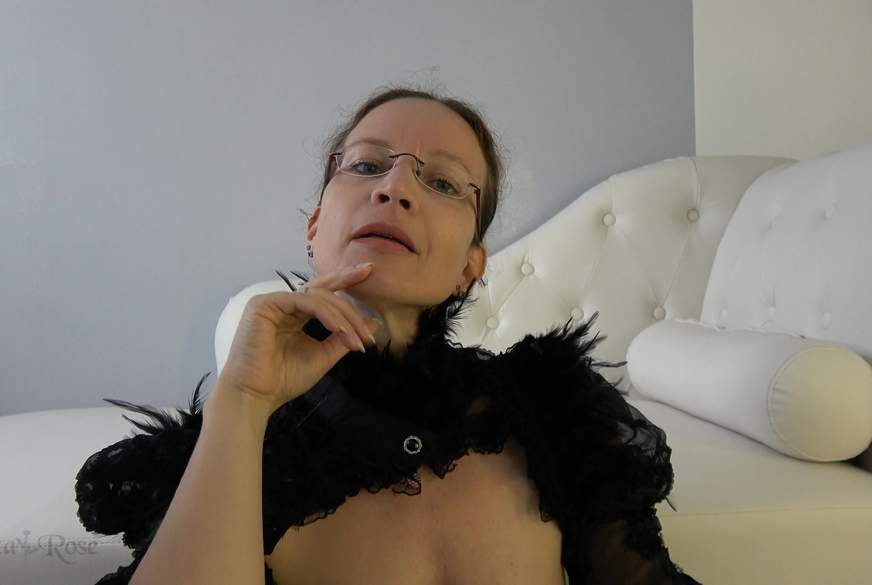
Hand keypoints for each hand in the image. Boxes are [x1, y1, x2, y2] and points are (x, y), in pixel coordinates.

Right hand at [215, 263, 379, 415]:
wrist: (257, 397)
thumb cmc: (284, 379)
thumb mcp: (323, 356)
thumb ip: (344, 337)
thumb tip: (373, 322)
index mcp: (294, 314)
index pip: (322, 293)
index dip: (345, 280)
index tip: (369, 271)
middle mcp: (283, 304)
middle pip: (322, 289)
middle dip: (349, 284)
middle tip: (370, 275)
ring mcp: (272, 302)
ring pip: (317, 296)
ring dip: (343, 316)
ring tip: (359, 338)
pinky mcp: (264, 304)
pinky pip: (303, 301)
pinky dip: (325, 314)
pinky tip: (339, 328)